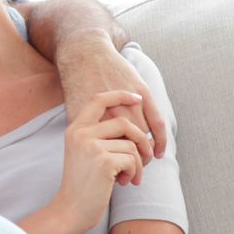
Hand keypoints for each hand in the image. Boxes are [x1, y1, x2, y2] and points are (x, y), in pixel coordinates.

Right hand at [54, 91, 150, 232]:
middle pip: (124, 123)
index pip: (98, 99)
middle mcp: (80, 133)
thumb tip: (135, 126)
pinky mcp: (103, 161)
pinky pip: (132, 160)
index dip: (120, 95)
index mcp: (75, 129)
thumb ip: (101, 136)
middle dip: (141, 140)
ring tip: (130, 176)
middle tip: (145, 158)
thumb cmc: (83, 184)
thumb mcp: (85, 154)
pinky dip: (135, 173)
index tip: (137, 98)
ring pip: (131, 144)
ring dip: (138, 163)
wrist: (71, 209)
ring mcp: (91, 146)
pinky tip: (125, 182)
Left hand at [55, 29, 166, 165]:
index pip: (111, 151)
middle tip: (132, 177)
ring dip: (145, 153)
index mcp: (95, 117)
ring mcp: (131, 101)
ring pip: (143, 136)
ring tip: (142, 164)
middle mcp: (114, 110)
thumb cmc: (76, 85)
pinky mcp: (143, 92)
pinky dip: (159, 139)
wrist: (86, 52)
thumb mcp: (74, 110)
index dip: (116, 168)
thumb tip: (91, 159)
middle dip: (133, 164)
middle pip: (129, 146)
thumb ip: (85, 132)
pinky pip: (156, 121)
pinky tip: (158, 152)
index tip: (118, 180)